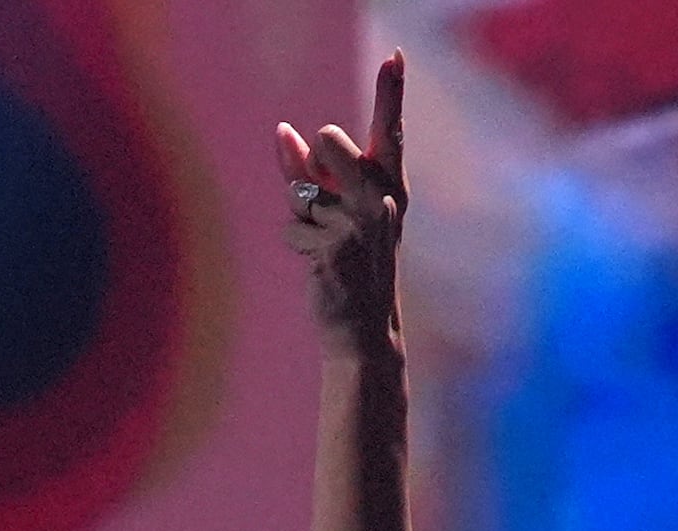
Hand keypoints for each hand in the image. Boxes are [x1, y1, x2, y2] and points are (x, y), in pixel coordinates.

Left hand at [277, 53, 405, 344]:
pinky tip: (320, 266)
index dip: (390, 91)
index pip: (389, 130)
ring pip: (301, 191)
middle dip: (312, 158)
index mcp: (388, 186)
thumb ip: (310, 170)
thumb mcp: (334, 210)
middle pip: (330, 145)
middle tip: (327, 196)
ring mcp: (360, 222)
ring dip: (301, 217)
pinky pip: (292, 227)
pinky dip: (296, 244)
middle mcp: (382, 198)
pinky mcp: (335, 247)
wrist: (364, 328)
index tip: (394, 55)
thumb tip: (282, 132)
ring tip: (325, 245)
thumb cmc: (351, 262)